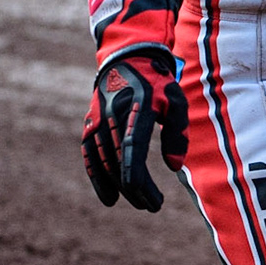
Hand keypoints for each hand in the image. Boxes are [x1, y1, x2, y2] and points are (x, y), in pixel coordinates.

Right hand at [82, 48, 187, 211]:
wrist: (128, 59)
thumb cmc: (158, 83)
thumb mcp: (175, 101)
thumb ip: (176, 133)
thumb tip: (173, 167)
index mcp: (135, 110)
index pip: (132, 151)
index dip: (138, 179)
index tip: (150, 200)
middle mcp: (111, 117)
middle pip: (118, 162)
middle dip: (135, 189)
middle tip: (152, 206)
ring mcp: (96, 121)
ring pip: (103, 163)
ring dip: (118, 188)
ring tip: (138, 203)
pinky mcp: (89, 124)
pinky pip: (89, 156)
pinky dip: (96, 178)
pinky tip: (109, 197)